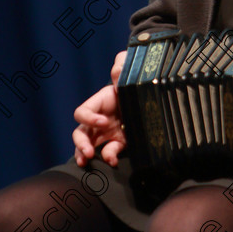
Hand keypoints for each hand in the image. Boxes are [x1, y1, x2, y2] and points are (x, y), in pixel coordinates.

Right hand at [72, 51, 127, 167]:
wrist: (153, 97)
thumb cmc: (136, 84)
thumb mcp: (129, 76)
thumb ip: (122, 69)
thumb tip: (117, 70)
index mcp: (100, 103)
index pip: (83, 112)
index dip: (88, 118)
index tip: (103, 122)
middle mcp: (99, 119)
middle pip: (80, 133)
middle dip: (80, 143)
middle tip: (88, 152)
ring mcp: (107, 132)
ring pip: (88, 145)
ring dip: (84, 154)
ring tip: (87, 161)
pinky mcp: (119, 141)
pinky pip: (109, 151)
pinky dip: (109, 157)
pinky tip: (114, 162)